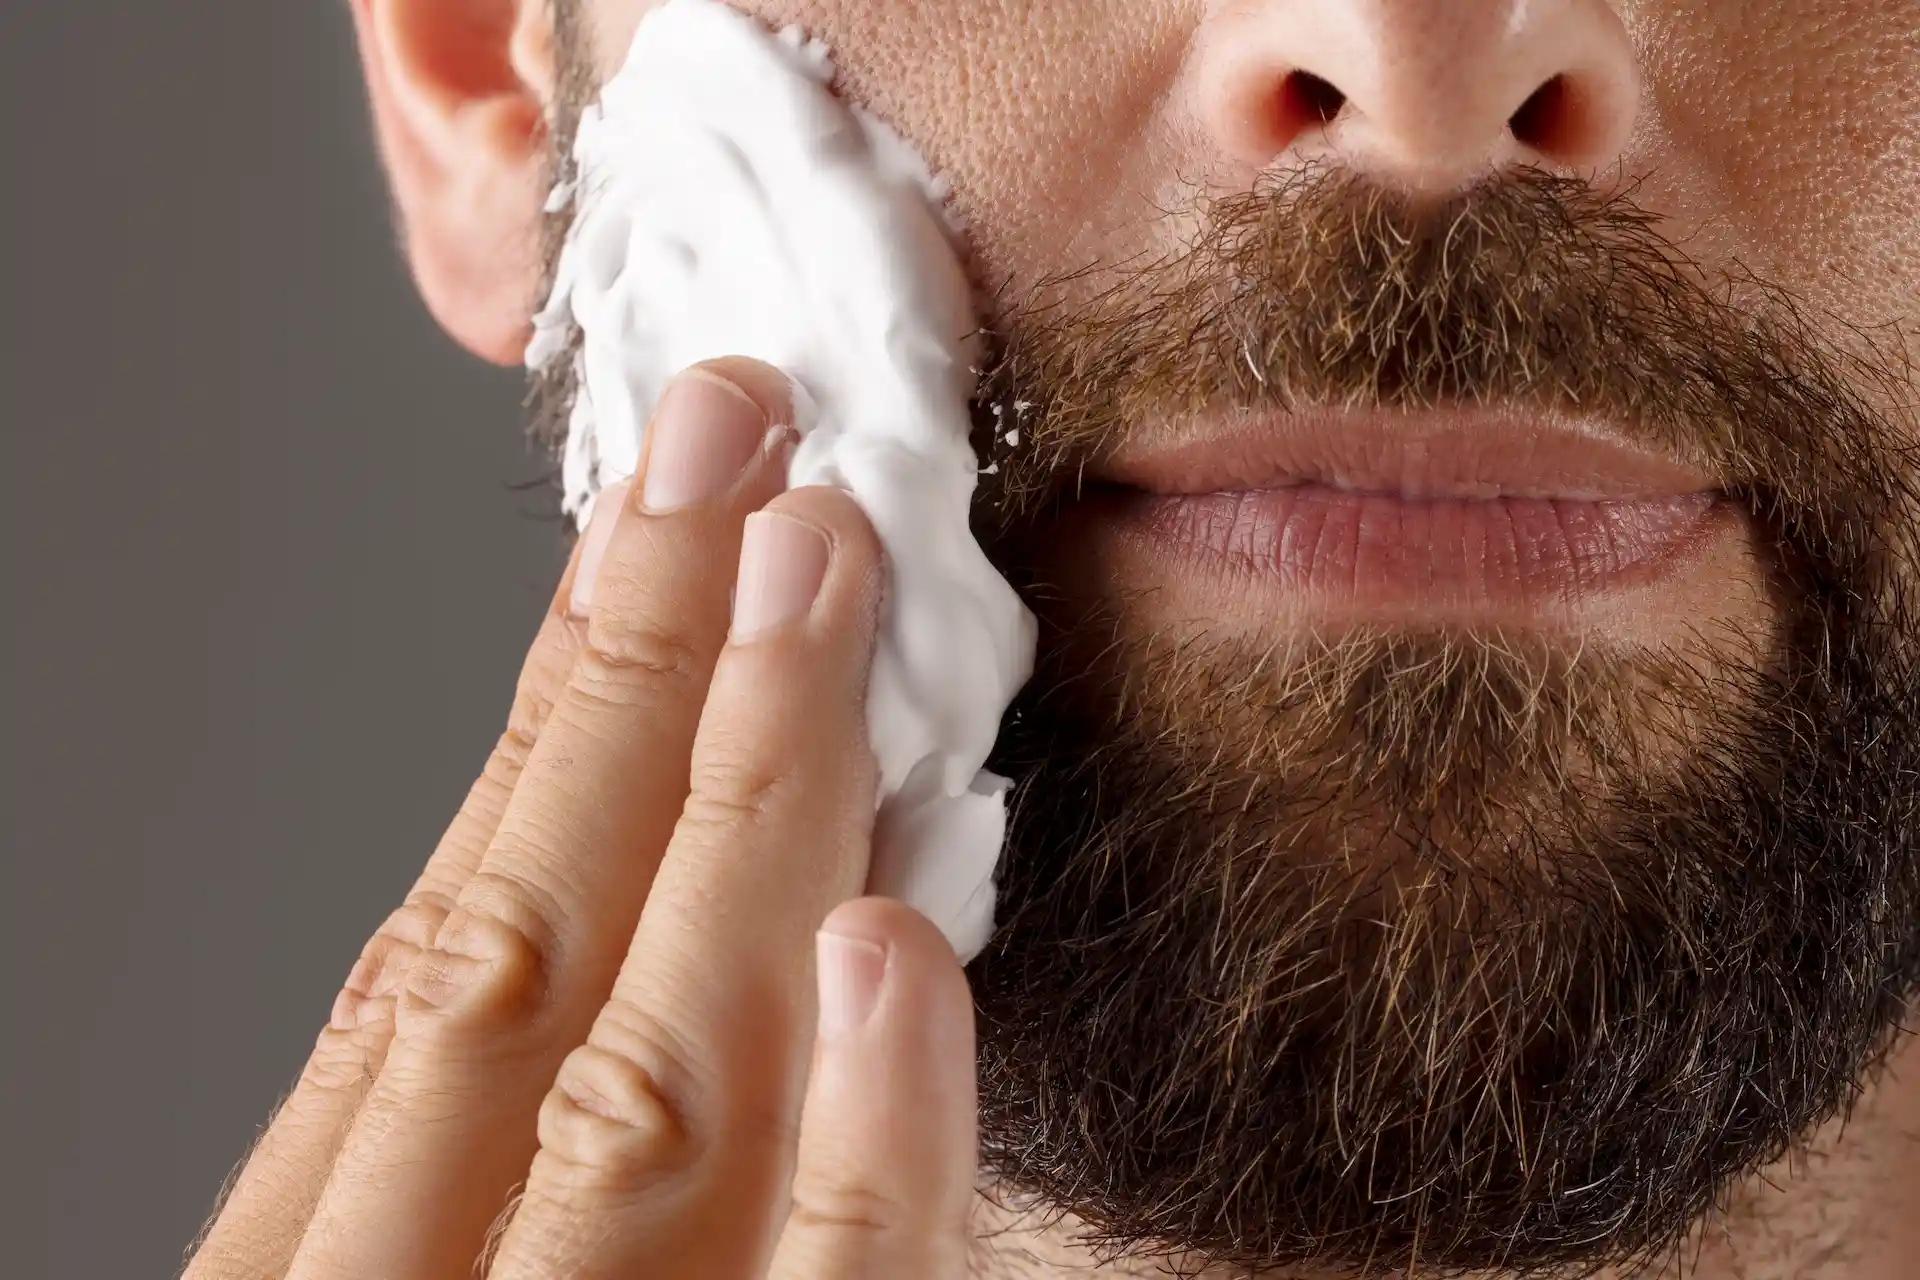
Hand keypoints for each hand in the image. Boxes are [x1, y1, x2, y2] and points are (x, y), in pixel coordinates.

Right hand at [185, 358, 979, 1279]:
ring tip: (817, 571)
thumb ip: (499, 1141)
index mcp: (325, 1262)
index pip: (442, 946)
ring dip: (748, 800)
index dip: (556, 712)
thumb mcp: (418, 1279)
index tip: (642, 525)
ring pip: (656, 1082)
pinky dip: (866, 1124)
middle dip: (643, 674)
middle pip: (529, 955)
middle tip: (743, 440)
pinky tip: (896, 945)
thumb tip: (642, 868)